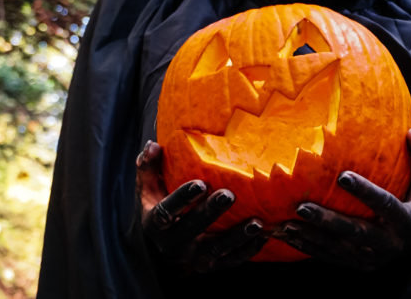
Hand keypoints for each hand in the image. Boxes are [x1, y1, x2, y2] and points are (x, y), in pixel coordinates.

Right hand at [135, 140, 267, 272]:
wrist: (161, 249)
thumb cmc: (158, 209)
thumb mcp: (148, 191)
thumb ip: (148, 168)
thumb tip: (153, 145)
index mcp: (156, 223)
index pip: (166, 211)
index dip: (183, 198)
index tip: (200, 184)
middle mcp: (173, 243)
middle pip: (192, 228)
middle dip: (211, 212)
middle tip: (229, 195)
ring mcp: (193, 257)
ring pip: (216, 249)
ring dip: (237, 237)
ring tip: (256, 223)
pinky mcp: (211, 265)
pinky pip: (231, 261)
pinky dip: (248, 250)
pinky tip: (263, 236)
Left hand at [273, 127, 410, 270]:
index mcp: (407, 222)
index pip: (384, 204)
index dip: (364, 191)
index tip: (342, 176)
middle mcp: (389, 244)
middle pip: (354, 232)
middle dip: (327, 221)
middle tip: (302, 207)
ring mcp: (371, 258)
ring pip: (336, 248)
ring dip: (309, 237)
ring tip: (284, 224)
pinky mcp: (357, 264)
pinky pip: (328, 257)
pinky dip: (306, 247)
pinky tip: (285, 236)